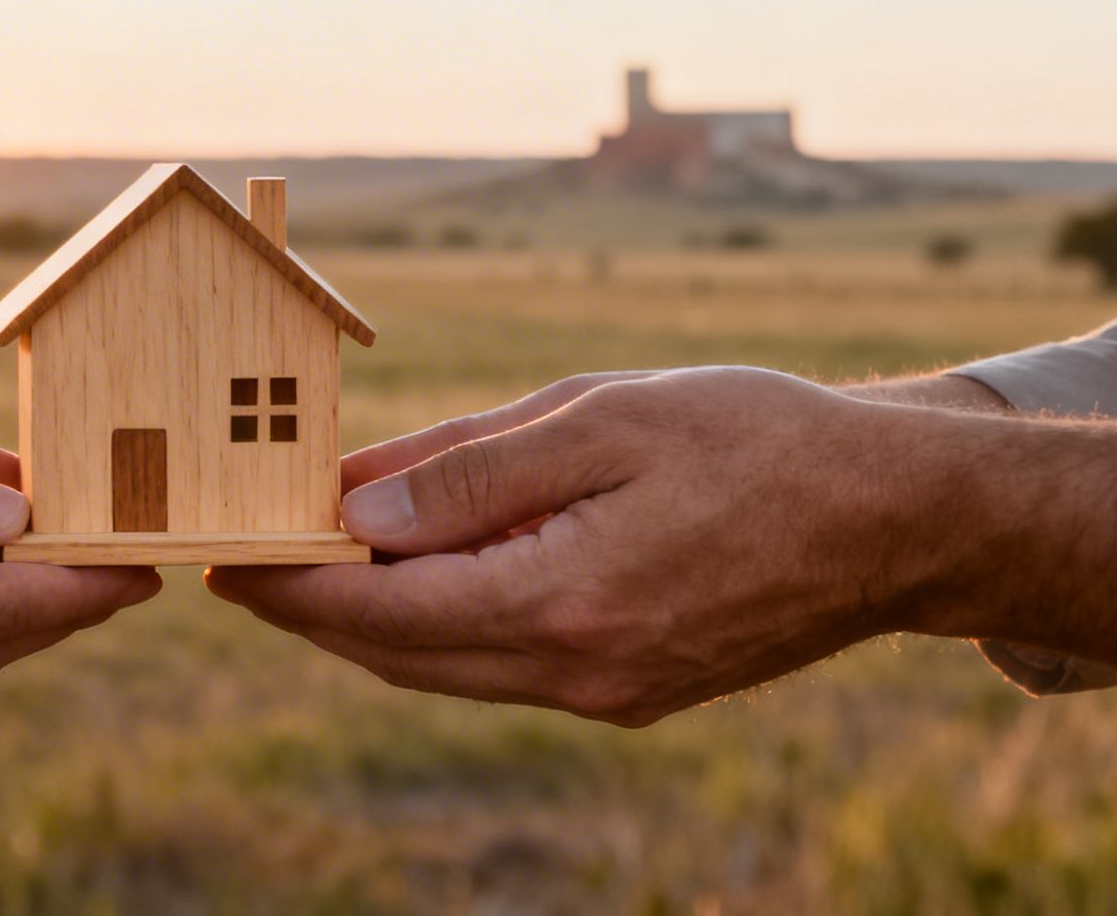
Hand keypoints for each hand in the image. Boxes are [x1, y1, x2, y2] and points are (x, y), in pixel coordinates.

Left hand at [211, 367, 1116, 725]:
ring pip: (444, 668)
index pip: (380, 610)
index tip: (219, 557)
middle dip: (310, 609)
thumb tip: (356, 513)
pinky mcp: (630, 690)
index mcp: (563, 604)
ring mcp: (606, 693)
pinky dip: (441, 624)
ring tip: (309, 560)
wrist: (897, 518)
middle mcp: (575, 672)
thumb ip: (473, 473)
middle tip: (238, 560)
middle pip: (397, 654)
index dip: (289, 585)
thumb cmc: (757, 442)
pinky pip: (499, 665)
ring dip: (370, 621)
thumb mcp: (606, 422)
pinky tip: (421, 571)